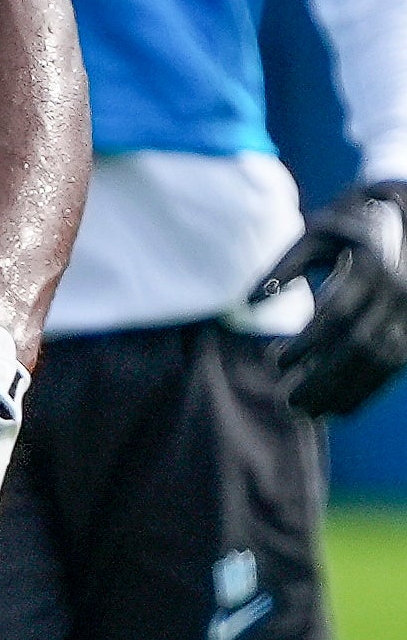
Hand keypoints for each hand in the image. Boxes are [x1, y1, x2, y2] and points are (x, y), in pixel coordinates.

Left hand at [256, 181, 406, 415]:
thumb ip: (283, 267)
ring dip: (343, 392)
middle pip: (358, 346)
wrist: (404, 227)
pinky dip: (365, 392)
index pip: (337, 314)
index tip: (274, 361)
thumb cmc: (346, 232)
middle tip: (286, 402)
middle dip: (322, 377)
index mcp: (370, 267)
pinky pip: (391, 370)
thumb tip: (248, 303)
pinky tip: (337, 409)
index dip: (307, 342)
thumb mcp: (314, 236)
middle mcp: (397, 295)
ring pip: (378, 364)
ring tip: (305, 412)